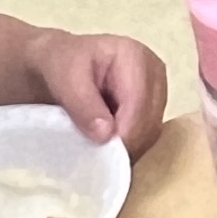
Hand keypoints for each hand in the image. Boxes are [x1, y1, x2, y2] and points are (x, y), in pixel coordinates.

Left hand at [29, 28, 169, 155]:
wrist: (61, 63)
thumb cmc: (61, 65)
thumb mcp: (64, 79)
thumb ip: (83, 105)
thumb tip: (106, 135)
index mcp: (135, 57)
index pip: (138, 103)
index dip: (124, 132)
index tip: (102, 155)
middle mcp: (153, 73)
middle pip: (150, 120)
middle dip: (126, 144)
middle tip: (98, 160)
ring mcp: (155, 91)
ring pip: (151, 131)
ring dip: (128, 149)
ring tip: (100, 156)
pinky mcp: (151, 108)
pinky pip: (147, 136)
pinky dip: (129, 148)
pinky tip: (108, 151)